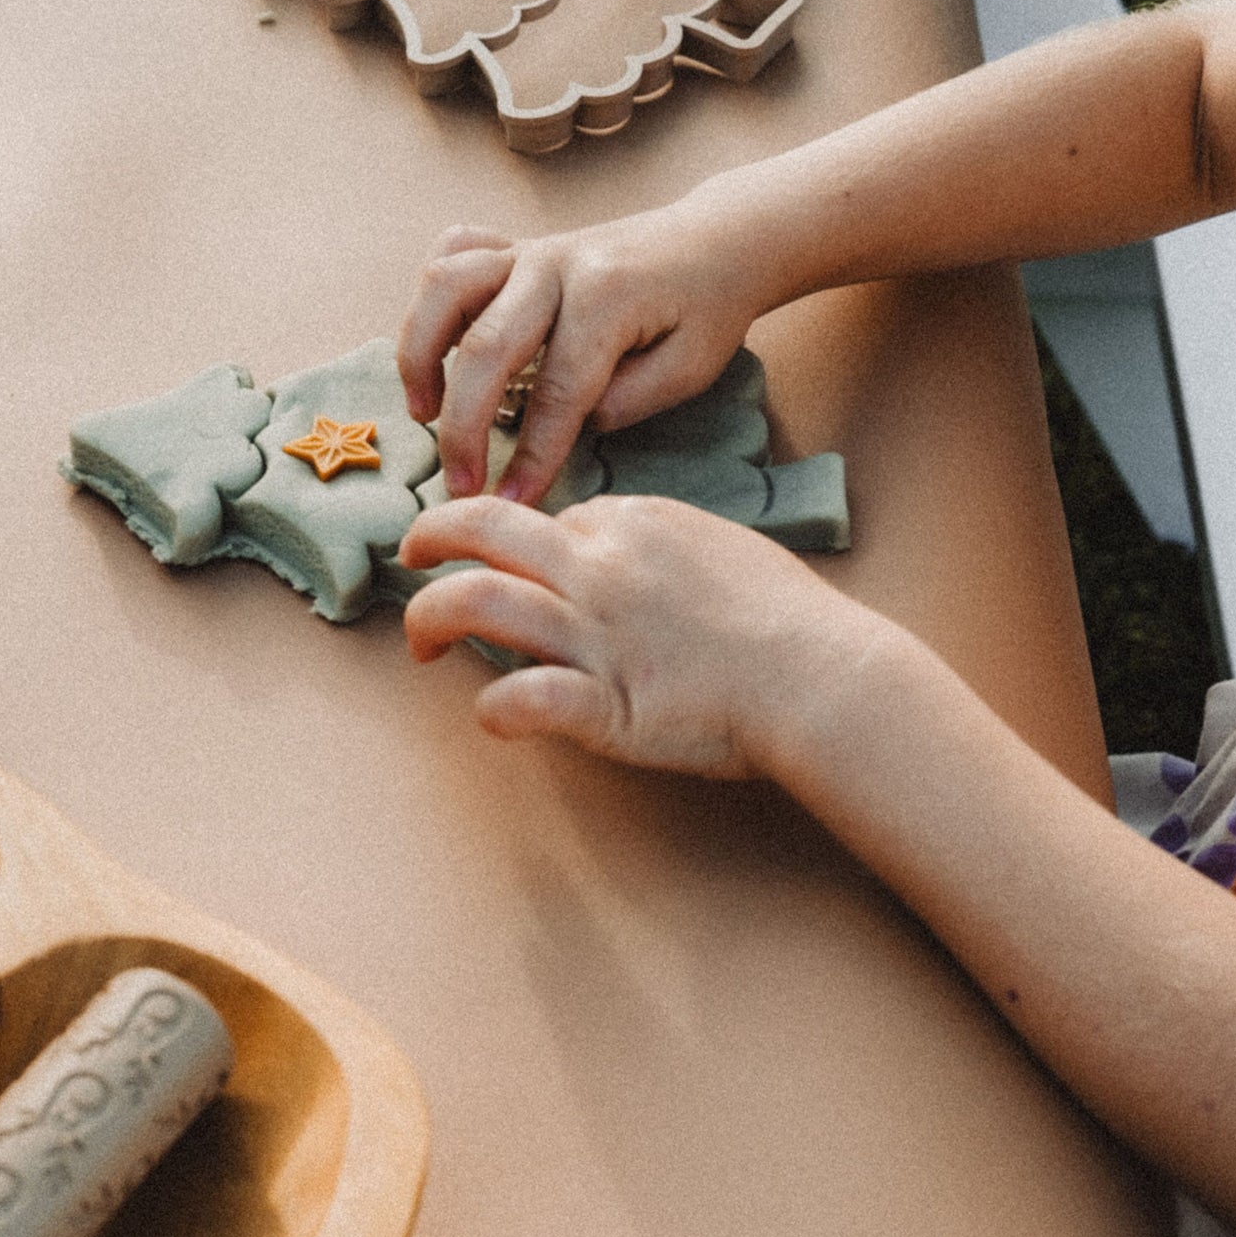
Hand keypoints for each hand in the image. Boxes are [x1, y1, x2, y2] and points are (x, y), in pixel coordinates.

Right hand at [396, 195, 762, 507]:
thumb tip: (560, 427)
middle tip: (459, 484)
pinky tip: (437, 344)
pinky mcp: (516, 245)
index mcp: (606, 297)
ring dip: (420, 353)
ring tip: (422, 412)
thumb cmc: (705, 310)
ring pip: (445, 287)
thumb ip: (625, 401)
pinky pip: (453, 254)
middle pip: (484, 347)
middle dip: (462, 426)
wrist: (716, 240)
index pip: (558, 391)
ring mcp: (530, 249)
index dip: (531, 456)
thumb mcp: (690, 368)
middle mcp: (557, 265)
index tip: (510, 505)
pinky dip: (432, 298)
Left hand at [398, 493, 869, 777]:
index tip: (516, 564)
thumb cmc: (790, 617)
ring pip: (479, 602)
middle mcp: (601, 568)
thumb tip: (625, 547)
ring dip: (429, 617)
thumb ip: (663, 542)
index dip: (521, 543)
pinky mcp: (606, 706)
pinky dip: (495, 708)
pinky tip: (490, 715)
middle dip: (430, 536)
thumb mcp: (722, 545)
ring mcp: (597, 635)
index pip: (546, 521)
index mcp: (632, 523)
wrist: (825, 676)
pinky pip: (525, 700)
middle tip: (410, 557)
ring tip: (420, 643)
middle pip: (484, 530)